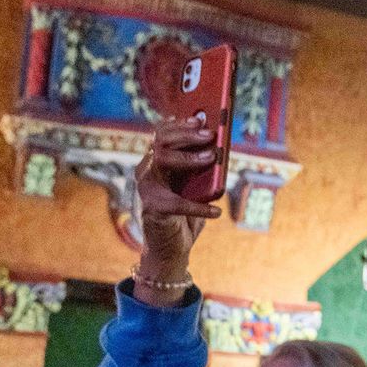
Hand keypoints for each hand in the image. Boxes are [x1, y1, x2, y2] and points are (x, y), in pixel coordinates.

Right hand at [134, 118, 223, 293]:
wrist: (172, 248)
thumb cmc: (186, 213)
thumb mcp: (197, 186)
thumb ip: (203, 168)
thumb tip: (220, 147)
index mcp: (158, 161)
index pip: (162, 134)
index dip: (179, 124)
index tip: (199, 118)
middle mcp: (148, 170)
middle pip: (160, 142)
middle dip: (186, 135)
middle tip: (209, 135)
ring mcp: (147, 188)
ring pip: (160, 160)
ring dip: (188, 158)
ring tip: (211, 158)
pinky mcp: (151, 209)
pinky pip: (176, 202)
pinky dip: (198, 206)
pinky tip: (216, 211)